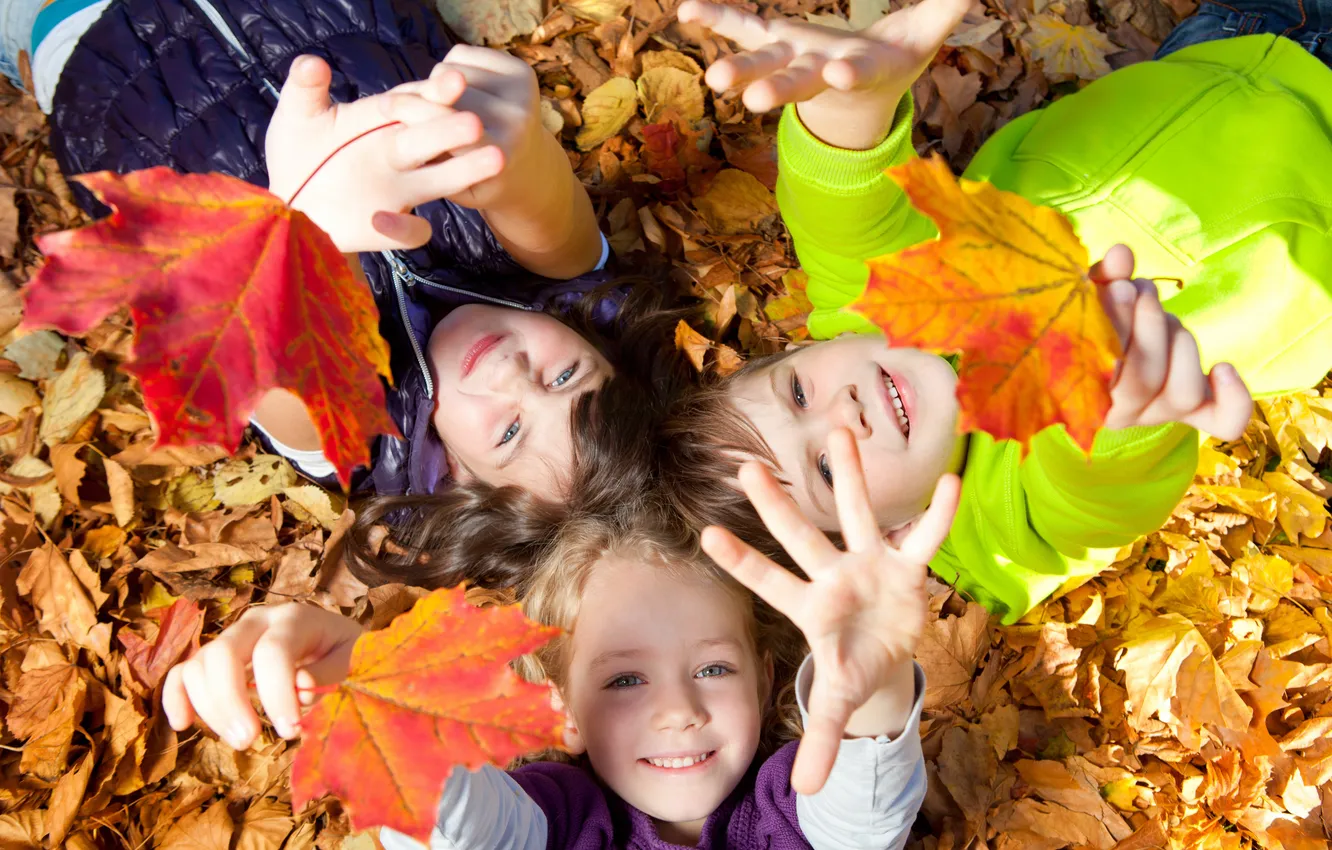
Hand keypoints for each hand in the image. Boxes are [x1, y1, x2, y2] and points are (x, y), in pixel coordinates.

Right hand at [162, 603, 363, 748]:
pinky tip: (182, 725)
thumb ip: (331, 672)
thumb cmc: (346, 653)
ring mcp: (232, 638)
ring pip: (199, 665)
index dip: (276, 694)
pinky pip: (182, 672)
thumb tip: (299, 686)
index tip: (291, 731)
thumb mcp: (353, 659)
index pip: (273, 652)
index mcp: (295, 618)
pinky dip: (175, 697)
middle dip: (231, 702)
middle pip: (223, 653)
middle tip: (250, 741)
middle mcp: (257, 621)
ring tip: (241, 741)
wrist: (336, 642)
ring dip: (210, 708)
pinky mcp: (215, 659)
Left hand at [264, 55, 504, 251]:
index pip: (412, 103)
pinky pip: (413, 232)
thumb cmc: (298, 153)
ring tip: (495, 160)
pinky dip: (404, 227)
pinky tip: (381, 218)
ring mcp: (399, 191)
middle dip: (452, 130)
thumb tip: (311, 61)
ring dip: (465, 171)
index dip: (432, 93)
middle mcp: (398, 153)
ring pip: (440, 180)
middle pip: (433, 139)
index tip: (452, 81)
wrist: (288, 204)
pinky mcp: (392, 227)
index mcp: (380, 120)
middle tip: (474, 124)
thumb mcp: (296, 117)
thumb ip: (304, 89)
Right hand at [377, 45, 547, 211]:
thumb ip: (426, 155)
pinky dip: (451, 67)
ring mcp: (523, 93)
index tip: (384, 106)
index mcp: (498, 156)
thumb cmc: (480, 182)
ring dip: (436, 84)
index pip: (445, 124)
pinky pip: (465, 54)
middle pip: (448, 91)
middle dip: (419, 95)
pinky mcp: (523, 71)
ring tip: (438, 105)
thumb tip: (388, 108)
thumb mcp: (452, 186)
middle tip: (396, 103)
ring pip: (453, 69)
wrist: (530, 168)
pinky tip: (458, 92)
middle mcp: (517, 120)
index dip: (411, 111)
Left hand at [679, 0, 968, 148]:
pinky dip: (715, 20)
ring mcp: (789, 59)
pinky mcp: (770, 42)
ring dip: (738, 72)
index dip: (849, 75)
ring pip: (762, 65)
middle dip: (778, 90)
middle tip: (755, 101)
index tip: (841, 74)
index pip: (855, 75)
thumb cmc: (895, 57)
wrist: (856, 90)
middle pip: (797, 83)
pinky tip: (687, 10)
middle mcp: (819, 72)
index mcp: (861, 73)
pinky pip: (740, 29)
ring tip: (713, 81)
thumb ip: (947, 9)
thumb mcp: (924, 36)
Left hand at [701, 429, 959, 794]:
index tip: (704, 534)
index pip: (769, 582)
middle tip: (746, 470)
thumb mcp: (839, 703)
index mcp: (811, 608)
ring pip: (857, 513)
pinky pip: (925, 537)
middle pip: (802, 538)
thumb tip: (805, 789)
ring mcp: (871, 564)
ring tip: (839, 430)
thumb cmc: (853, 666)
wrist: (889, 651)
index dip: (741, 562)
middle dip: (776, 508)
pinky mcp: (909, 566)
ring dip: (849, 475)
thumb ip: (822, 739)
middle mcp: (834, 575)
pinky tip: (950, 481)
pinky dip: (938, 514)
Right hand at [1092, 245, 1252, 439]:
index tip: (1120, 287)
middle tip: (1141, 289)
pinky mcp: (1194, 410)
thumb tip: (1122, 255)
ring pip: (1184, 393)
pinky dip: (1233, 398)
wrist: (1109, 348)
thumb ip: (1103, 280)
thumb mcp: (1089, 299)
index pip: (1106, 376)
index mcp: (1086, 395)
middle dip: (1149, 325)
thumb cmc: (1092, 320)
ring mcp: (1161, 413)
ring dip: (1179, 341)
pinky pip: (1224, 421)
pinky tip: (1224, 368)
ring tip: (1159, 309)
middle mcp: (1124, 414)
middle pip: (1147, 381)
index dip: (1118, 328)